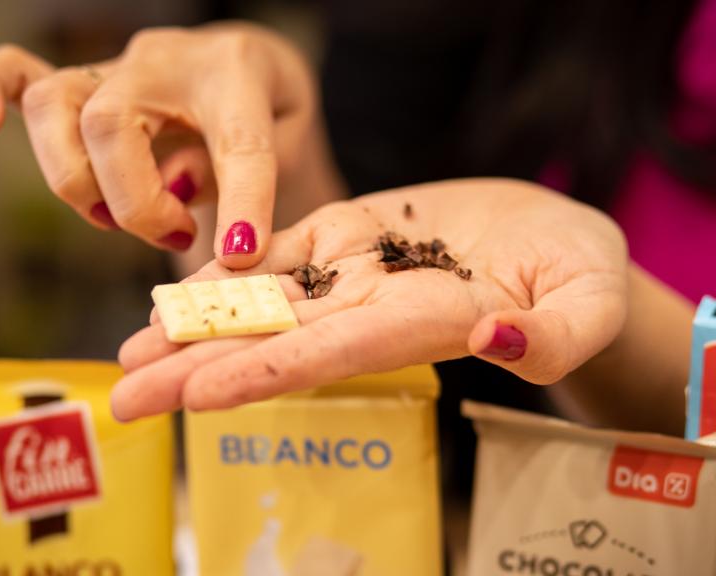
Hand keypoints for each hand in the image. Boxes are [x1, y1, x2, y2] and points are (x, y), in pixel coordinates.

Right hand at [0, 23, 326, 266]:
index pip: (237, 141)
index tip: (240, 254)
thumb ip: (255, 172)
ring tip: (113, 220)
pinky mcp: (81, 84)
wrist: (243, 64)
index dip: (242, 201)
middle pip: (110, 123)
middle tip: (176, 235)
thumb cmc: (268, 108)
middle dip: (132, 202)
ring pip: (56, 107)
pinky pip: (16, 72)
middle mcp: (162, 62)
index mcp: (236, 74)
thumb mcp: (290, 139)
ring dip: (76, 181)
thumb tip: (186, 200)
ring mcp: (114, 70)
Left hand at [111, 179, 628, 420]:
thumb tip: (497, 343)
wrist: (556, 239)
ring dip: (196, 324)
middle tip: (124, 396)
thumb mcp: (591, 304)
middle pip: (276, 342)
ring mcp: (356, 271)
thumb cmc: (583, 277)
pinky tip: (176, 287)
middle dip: (198, 368)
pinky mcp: (349, 233)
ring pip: (264, 299)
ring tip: (130, 349)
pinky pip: (281, 252)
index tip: (198, 393)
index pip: (334, 355)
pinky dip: (229, 267)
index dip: (267, 372)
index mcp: (423, 326)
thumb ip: (554, 335)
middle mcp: (373, 308)